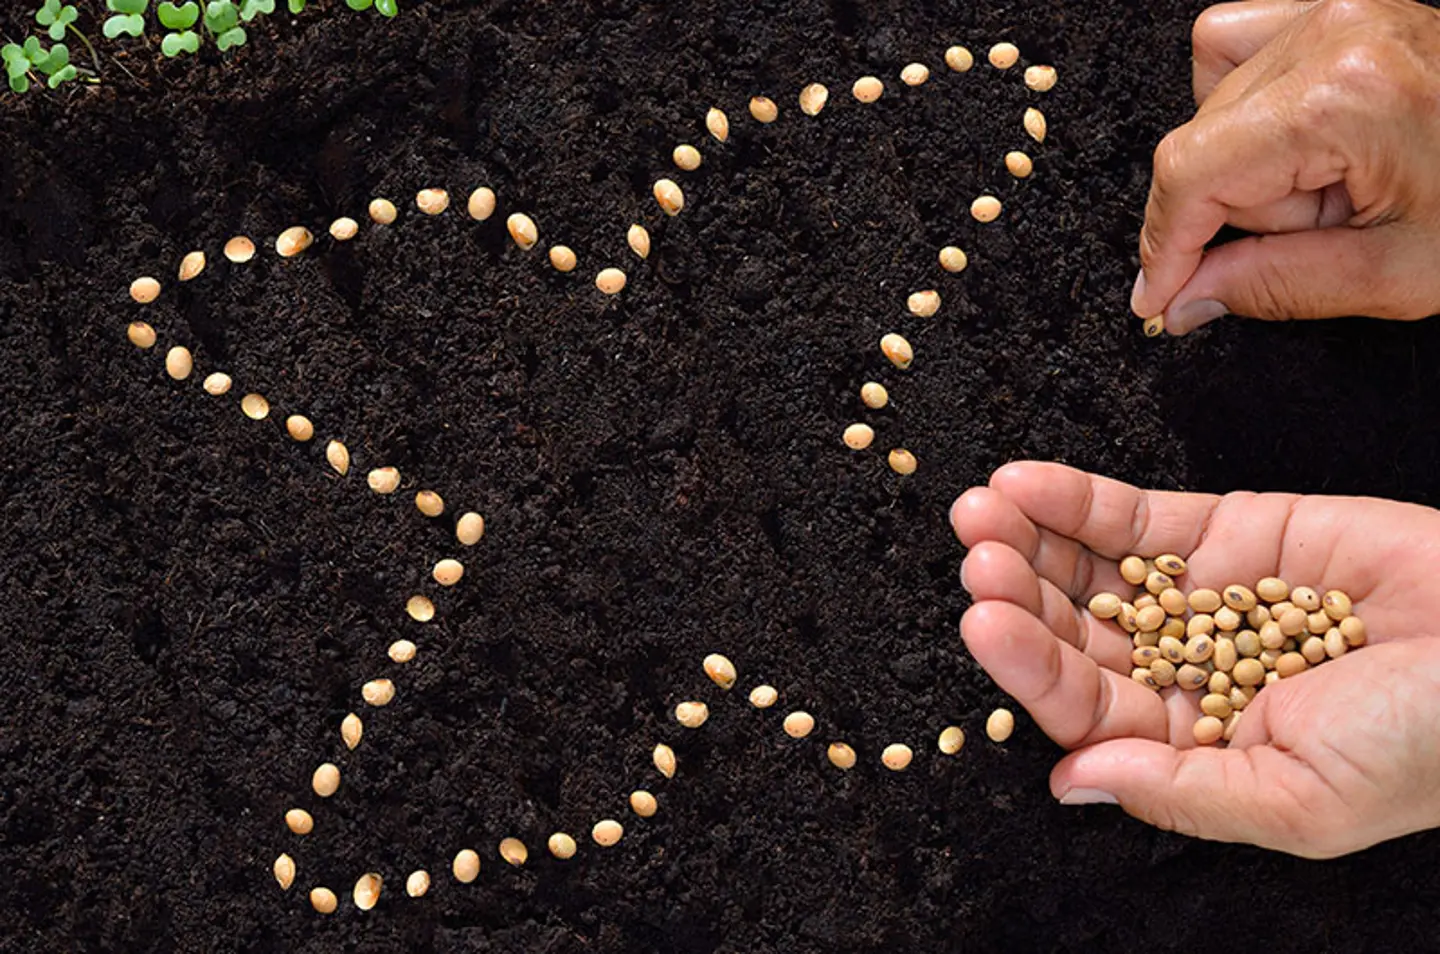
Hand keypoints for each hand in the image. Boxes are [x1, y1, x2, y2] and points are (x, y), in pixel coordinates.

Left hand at [950, 461, 1439, 857]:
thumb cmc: (1423, 744)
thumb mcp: (1301, 800)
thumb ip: (1180, 792)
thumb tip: (1070, 783)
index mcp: (1188, 744)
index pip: (1083, 706)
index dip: (1030, 665)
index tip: (984, 622)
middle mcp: (1179, 670)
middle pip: (1073, 632)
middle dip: (1018, 594)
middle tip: (978, 558)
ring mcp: (1196, 597)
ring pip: (1089, 569)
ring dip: (1030, 539)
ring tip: (981, 510)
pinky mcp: (1227, 532)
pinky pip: (1136, 516)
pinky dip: (1079, 498)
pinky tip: (1026, 483)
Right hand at [1131, 0, 1439, 333]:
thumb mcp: (1395, 274)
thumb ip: (1271, 286)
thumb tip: (1182, 298)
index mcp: (1347, 97)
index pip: (1191, 172)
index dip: (1162, 246)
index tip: (1158, 295)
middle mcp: (1336, 33)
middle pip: (1202, 141)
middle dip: (1237, 209)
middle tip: (1320, 230)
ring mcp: (1340, 7)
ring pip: (1214, 97)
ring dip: (1250, 159)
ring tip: (1331, 183)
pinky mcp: (1342, 5)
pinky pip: (1240, 43)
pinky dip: (1247, 101)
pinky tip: (1301, 137)